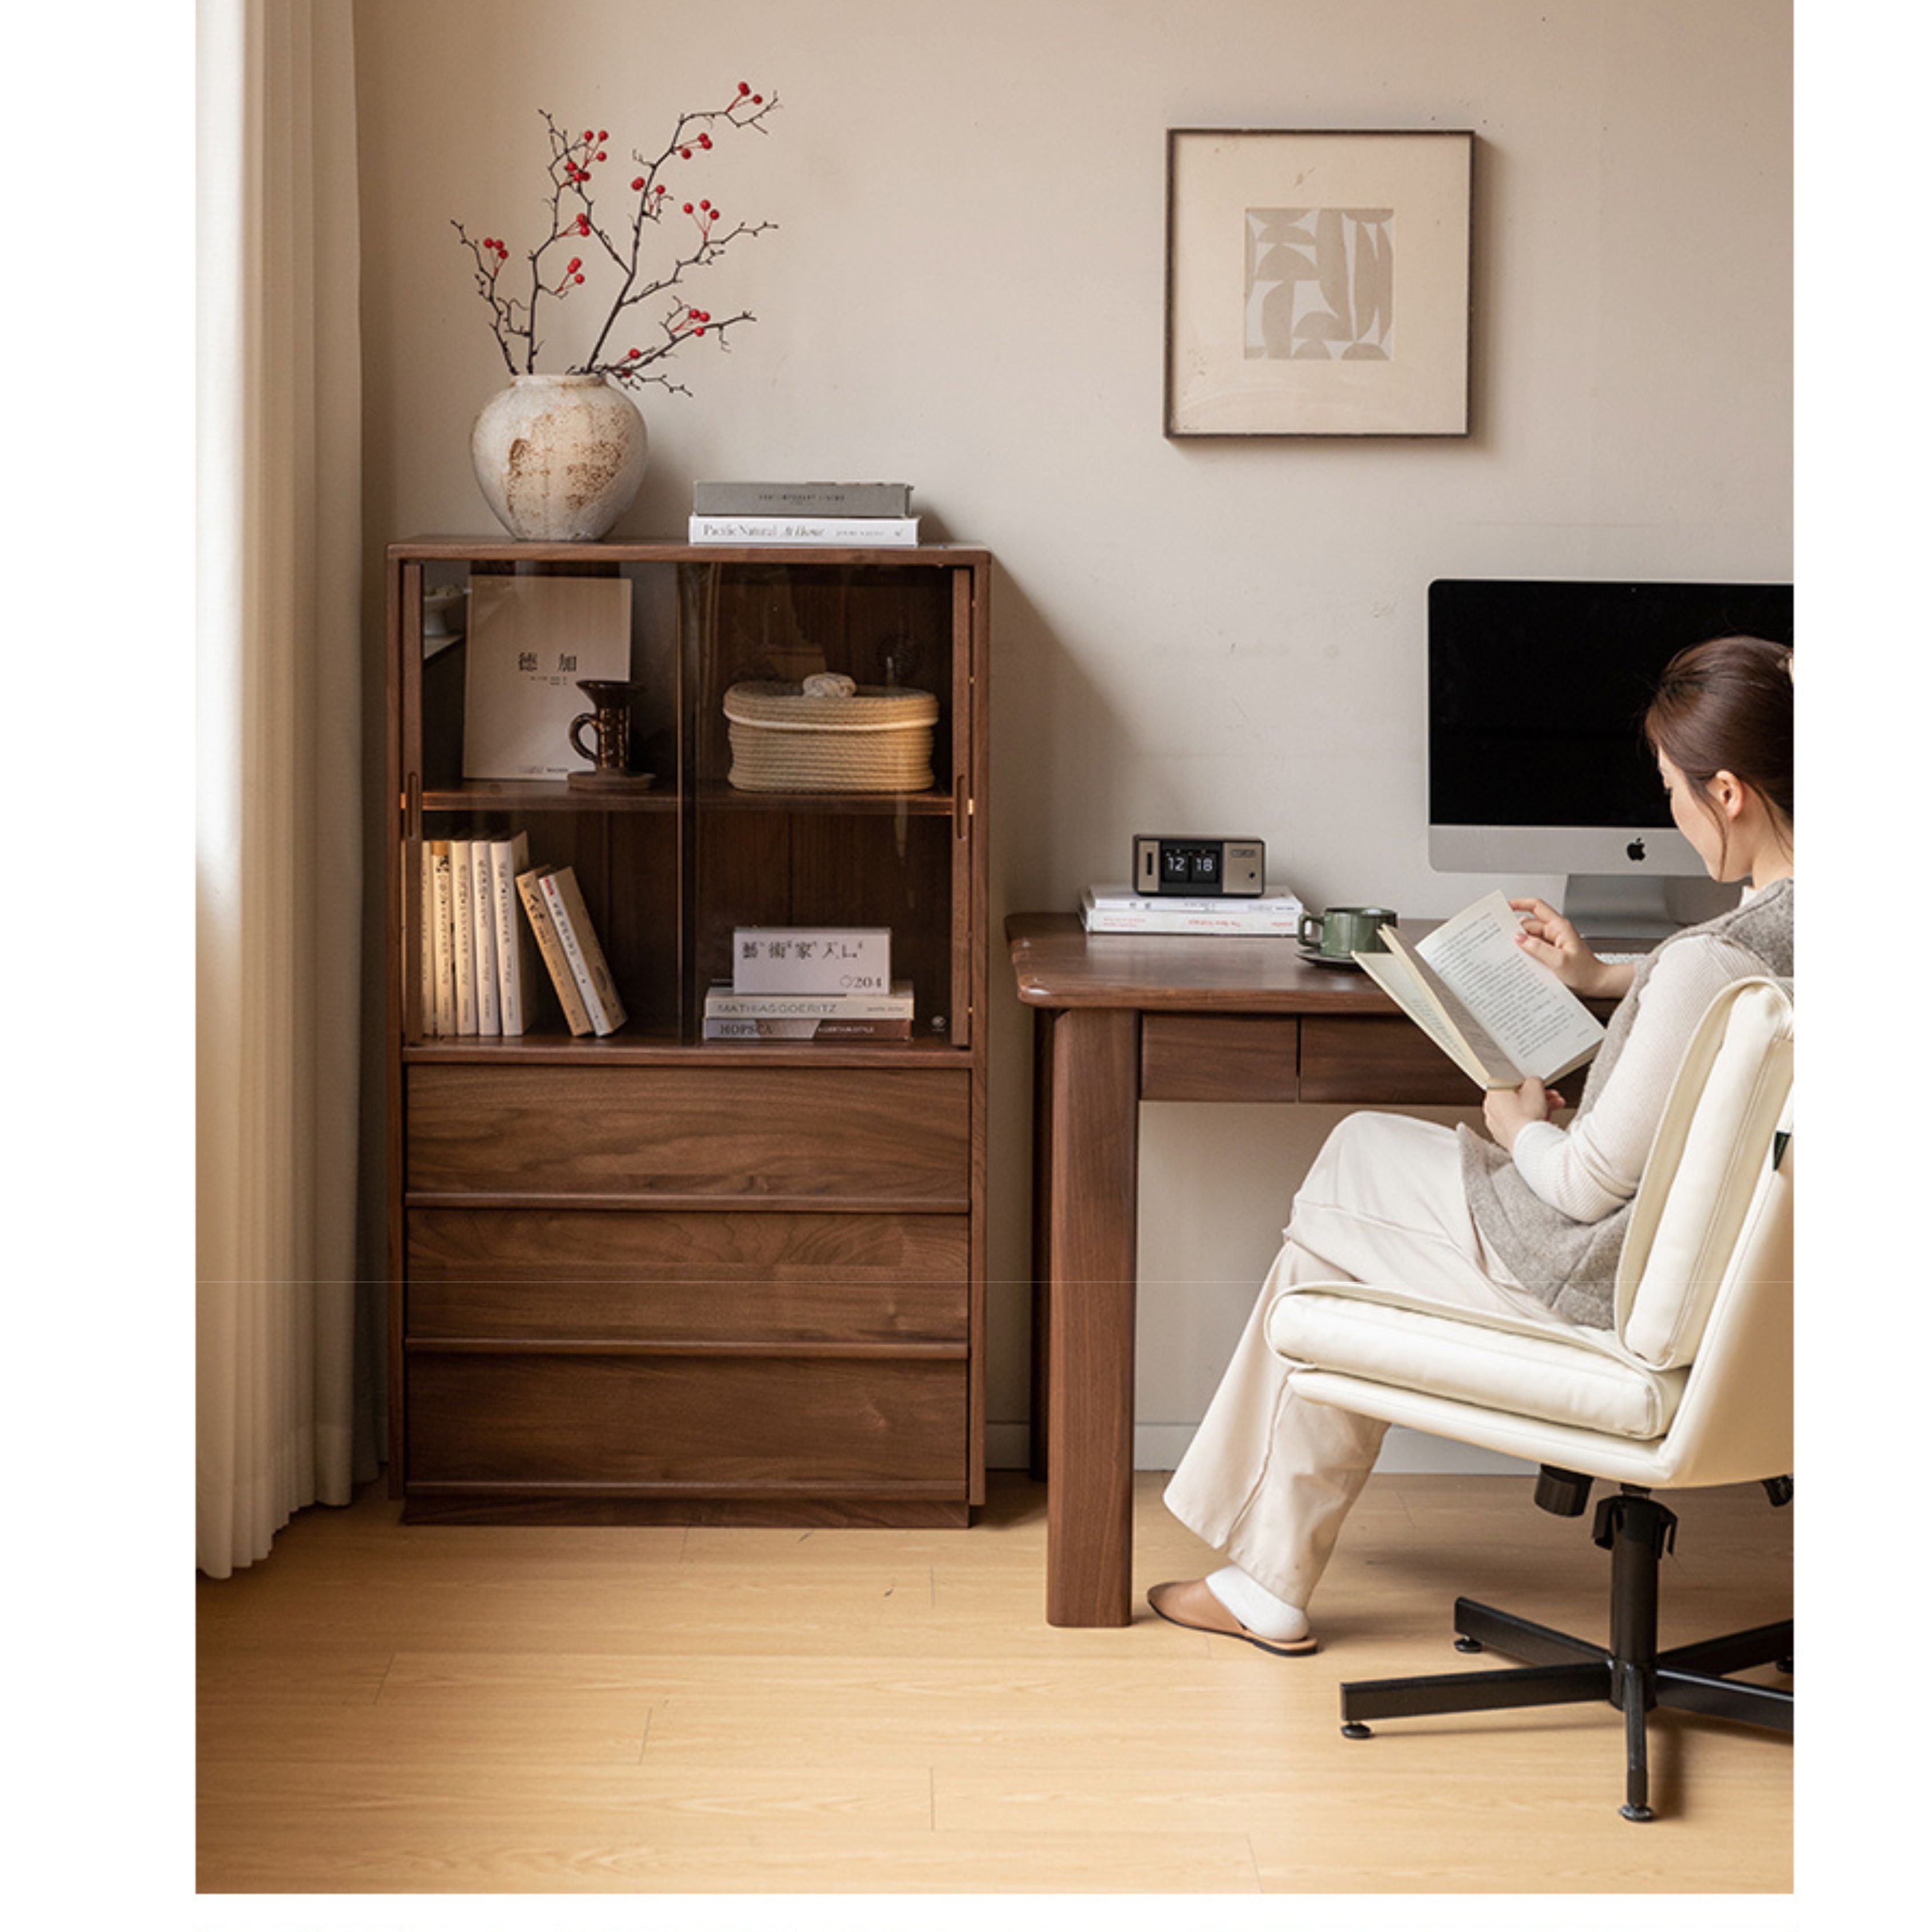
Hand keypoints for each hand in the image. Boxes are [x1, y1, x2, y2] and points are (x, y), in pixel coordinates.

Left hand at [1484, 1075, 1565, 1151]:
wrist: (1528, 1140)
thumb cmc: (1526, 1115)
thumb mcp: (1535, 1085)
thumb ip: (1533, 1080)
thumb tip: (1534, 1083)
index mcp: (1492, 1093)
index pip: (1509, 1083)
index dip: (1526, 1084)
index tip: (1536, 1086)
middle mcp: (1491, 1109)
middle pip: (1516, 1099)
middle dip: (1535, 1097)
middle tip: (1547, 1097)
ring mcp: (1496, 1125)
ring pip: (1519, 1112)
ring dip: (1537, 1109)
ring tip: (1552, 1108)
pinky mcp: (1505, 1137)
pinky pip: (1518, 1125)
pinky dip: (1529, 1122)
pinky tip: (1543, 1121)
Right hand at [1508, 897, 1624, 996]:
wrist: (1596, 984)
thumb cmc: (1585, 972)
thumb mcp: (1559, 960)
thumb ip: (1537, 948)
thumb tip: (1518, 938)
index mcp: (1559, 927)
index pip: (1537, 907)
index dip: (1520, 904)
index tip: (1505, 907)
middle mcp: (1555, 932)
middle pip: (1529, 924)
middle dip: (1517, 931)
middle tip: (1504, 940)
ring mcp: (1552, 942)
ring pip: (1530, 938)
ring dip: (1522, 945)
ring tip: (1515, 955)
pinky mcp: (1550, 953)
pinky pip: (1534, 949)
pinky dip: (1527, 953)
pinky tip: (1524, 962)